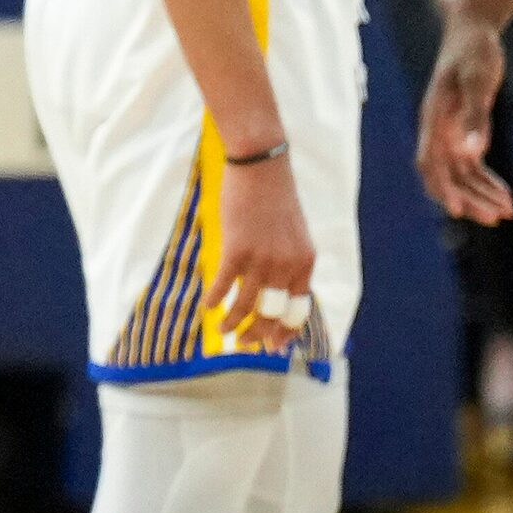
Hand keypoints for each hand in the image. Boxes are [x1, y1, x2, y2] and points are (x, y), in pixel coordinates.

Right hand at [205, 156, 315, 355]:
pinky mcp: (237, 249)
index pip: (298, 310)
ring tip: (223, 331)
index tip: (273, 347)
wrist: (261, 166)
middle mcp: (287, 265)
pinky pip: (224, 285)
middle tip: (244, 343)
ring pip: (246, 305)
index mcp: (305, 262)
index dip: (284, 333)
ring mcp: (262, 258)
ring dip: (232, 323)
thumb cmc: (274, 196)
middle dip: (257, 334)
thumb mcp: (292, 234)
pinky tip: (208, 306)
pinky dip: (214, 299)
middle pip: (272, 314)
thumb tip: (274, 289)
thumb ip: (287, 262)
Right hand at [417, 9, 512, 223]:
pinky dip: (486, 181)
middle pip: (446, 177)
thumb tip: (473, 153)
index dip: (441, 188)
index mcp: (434, 119)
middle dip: (469, 199)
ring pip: (460, 175)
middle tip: (497, 216)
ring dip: (480, 195)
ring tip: (508, 211)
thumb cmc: (474, 52)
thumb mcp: (479, 81)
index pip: (430, 162)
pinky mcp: (463, 131)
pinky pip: (471, 165)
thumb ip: (476, 117)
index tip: (457, 210)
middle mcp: (437, 131)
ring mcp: (449, 133)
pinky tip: (505, 194)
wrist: (473, 31)